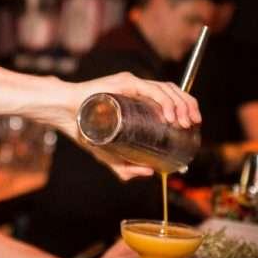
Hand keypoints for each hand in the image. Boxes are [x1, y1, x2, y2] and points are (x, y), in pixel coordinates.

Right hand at [44, 72, 200, 179]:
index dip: (186, 107)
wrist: (64, 116)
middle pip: (172, 91)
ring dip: (180, 104)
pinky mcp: (124, 83)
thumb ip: (126, 167)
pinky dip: (164, 101)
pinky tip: (170, 115)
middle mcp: (138, 88)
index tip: (193, 124)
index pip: (170, 97)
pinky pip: (150, 89)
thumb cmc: (84, 129)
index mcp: (139, 99)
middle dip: (188, 106)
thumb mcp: (109, 154)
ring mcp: (132, 84)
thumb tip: (151, 173)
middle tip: (192, 124)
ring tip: (183, 122)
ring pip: (165, 88)